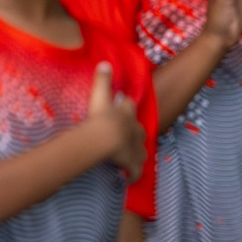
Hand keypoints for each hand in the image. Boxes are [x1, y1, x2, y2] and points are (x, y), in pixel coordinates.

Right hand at [86, 62, 145, 179]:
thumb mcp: (100, 95)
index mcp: (127, 115)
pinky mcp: (133, 163)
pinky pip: (134, 172)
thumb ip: (103, 80)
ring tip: (130, 154)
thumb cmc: (100, 116)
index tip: (121, 103)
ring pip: (140, 150)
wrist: (105, 138)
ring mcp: (136, 148)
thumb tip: (106, 62)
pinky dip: (132, 175)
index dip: (124, 105)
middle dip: (132, 130)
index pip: (128, 107)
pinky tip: (130, 179)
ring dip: (136, 152)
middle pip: (137, 129)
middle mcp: (135, 130)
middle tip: (125, 132)